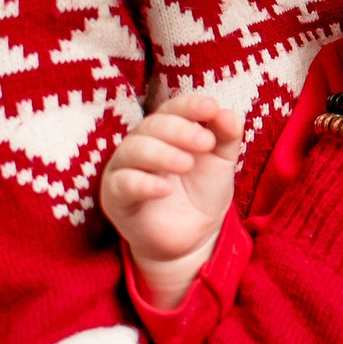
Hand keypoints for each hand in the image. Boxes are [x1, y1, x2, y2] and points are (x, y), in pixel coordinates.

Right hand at [99, 94, 243, 308]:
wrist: (192, 237)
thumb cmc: (202, 193)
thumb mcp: (221, 163)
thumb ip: (226, 136)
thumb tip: (228, 113)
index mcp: (166, 130)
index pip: (172, 109)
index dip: (189, 106)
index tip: (211, 108)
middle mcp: (141, 143)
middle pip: (153, 126)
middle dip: (180, 130)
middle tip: (205, 142)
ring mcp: (124, 168)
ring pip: (134, 150)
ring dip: (161, 153)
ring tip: (187, 164)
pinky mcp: (115, 197)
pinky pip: (122, 184)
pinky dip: (143, 183)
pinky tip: (164, 189)